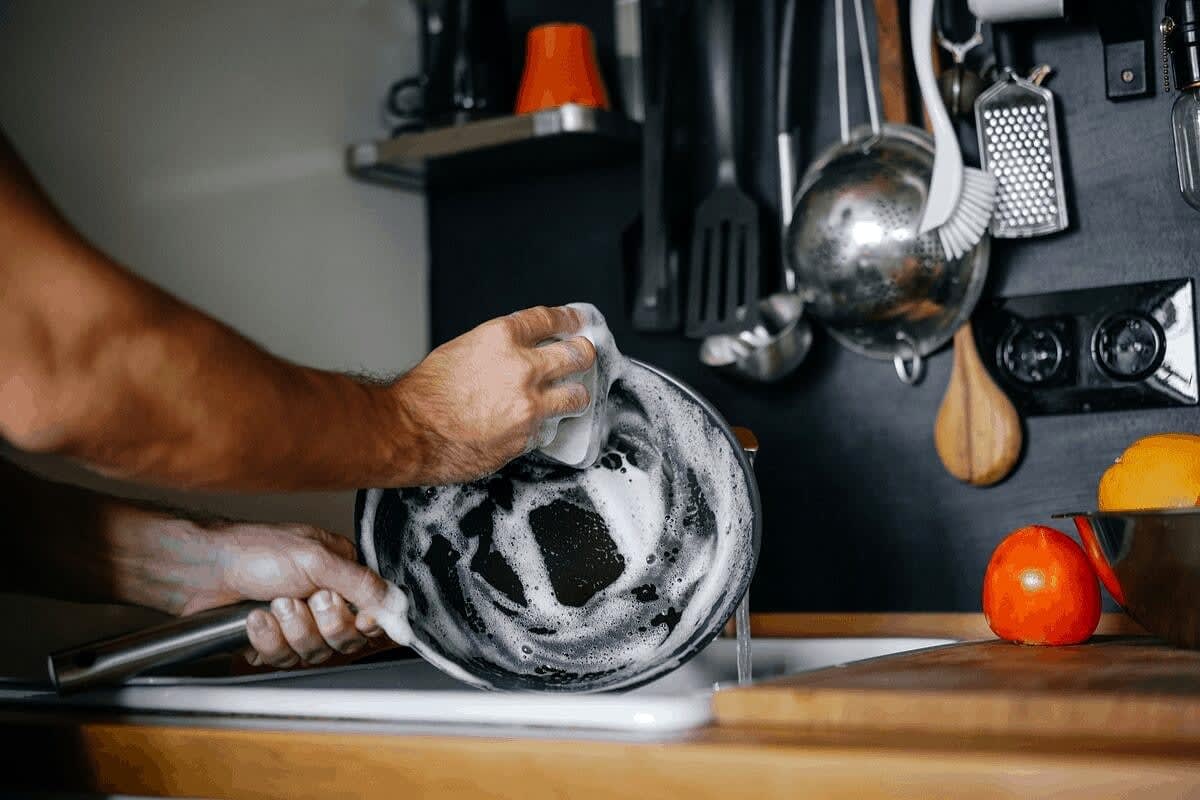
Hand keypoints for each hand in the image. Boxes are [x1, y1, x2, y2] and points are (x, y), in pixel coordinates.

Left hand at [110, 510, 397, 667]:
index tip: (360, 619)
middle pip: (346, 639)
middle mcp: (324, 600)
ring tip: (275, 603)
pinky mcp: (273, 643)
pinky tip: (256, 618)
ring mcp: (298, 624)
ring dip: (292, 630)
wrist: (202, 569)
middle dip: (323, 625)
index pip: (374, 613)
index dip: (367, 623)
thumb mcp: (317, 560)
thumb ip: (362, 584)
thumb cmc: (255, 551)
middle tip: (309, 600)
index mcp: (343, 574)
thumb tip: (397, 604)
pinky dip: (267, 639)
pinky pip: (283, 659)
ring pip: (314, 653)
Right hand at [393, 305, 596, 484]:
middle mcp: (523, 367)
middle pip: (576, 354)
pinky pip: (549, 427)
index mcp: (503, 337)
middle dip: (584, 354)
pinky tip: (533, 423)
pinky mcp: (527, 435)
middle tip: (584, 356)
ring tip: (570, 395)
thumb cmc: (425, 393)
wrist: (410, 430)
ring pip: (575, 395)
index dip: (569, 320)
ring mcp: (529, 404)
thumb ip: (498, 348)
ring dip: (574, 394)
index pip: (550, 319)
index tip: (577, 322)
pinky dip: (543, 424)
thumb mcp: (462, 349)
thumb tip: (520, 351)